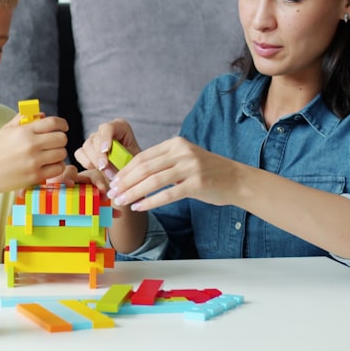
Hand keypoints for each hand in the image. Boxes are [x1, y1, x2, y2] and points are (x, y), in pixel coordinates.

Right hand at [0, 113, 69, 192]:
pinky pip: (58, 168)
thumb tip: (42, 114)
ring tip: (51, 154)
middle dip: (60, 139)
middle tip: (55, 143)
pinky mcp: (35, 176)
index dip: (62, 124)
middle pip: (61, 138)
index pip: (53, 123)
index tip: (63, 127)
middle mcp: (31, 145)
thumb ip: (23, 118)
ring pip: (62, 153)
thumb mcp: (7, 129)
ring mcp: (34, 161)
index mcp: (24, 131)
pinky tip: (49, 165)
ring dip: (59, 153)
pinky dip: (57, 166)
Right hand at [73, 119, 140, 187]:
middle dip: (100, 156)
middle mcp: (104, 130)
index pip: (108, 128)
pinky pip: (80, 153)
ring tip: (106, 172)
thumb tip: (114, 167)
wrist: (128, 169)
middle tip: (106, 169)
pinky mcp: (85, 148)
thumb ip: (125, 160)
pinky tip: (97, 169)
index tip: (106, 150)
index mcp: (119, 127)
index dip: (105, 138)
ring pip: (87, 146)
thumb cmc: (134, 162)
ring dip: (94, 161)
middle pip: (96, 138)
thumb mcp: (134, 160)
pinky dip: (86, 163)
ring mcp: (93, 139)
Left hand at [105, 136, 242, 211]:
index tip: (114, 180)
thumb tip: (134, 173)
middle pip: (145, 168)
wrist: (237, 180)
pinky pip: (167, 194)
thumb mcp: (185, 158)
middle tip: (112, 192)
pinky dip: (150, 201)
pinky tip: (139, 207)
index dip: (126, 169)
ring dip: (133, 192)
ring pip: (153, 181)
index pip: (144, 156)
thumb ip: (164, 161)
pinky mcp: (197, 184)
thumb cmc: (208, 172)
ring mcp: (190, 167)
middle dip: (125, 182)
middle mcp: (182, 152)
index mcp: (176, 143)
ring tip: (121, 201)